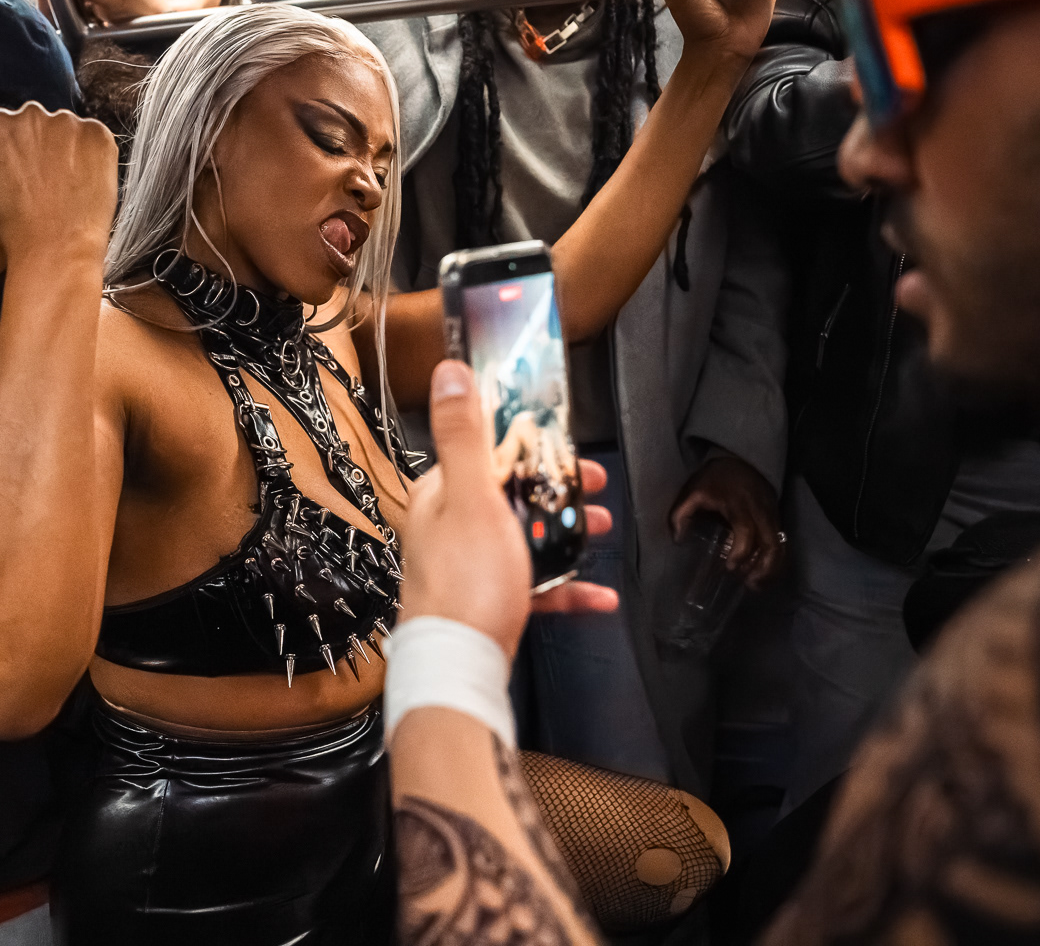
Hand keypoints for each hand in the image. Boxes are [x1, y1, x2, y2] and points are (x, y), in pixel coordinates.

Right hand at [0, 103, 117, 268]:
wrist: (55, 247)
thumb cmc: (15, 229)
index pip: (4, 125)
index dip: (12, 150)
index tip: (21, 170)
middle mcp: (31, 115)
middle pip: (36, 123)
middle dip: (39, 146)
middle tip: (45, 181)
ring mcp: (67, 122)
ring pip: (66, 130)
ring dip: (67, 150)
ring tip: (66, 186)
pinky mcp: (98, 134)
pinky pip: (95, 138)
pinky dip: (93, 156)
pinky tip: (84, 183)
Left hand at [400, 362, 617, 657]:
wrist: (461, 665)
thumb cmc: (464, 585)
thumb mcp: (472, 497)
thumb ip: (466, 436)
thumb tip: (449, 374)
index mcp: (441, 496)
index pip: (485, 452)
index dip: (528, 444)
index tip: (565, 444)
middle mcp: (450, 528)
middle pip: (511, 494)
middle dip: (556, 489)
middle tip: (592, 488)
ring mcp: (470, 567)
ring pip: (525, 537)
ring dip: (566, 531)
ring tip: (599, 528)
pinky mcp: (489, 602)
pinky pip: (536, 585)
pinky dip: (568, 585)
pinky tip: (597, 592)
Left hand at [669, 454, 784, 588]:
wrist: (742, 460)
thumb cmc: (716, 478)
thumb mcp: (694, 490)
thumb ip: (682, 514)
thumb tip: (678, 540)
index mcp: (739, 506)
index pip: (746, 533)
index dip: (740, 552)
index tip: (729, 567)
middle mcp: (761, 513)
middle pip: (771, 544)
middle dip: (763, 568)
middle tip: (747, 583)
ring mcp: (773, 517)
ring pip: (780, 546)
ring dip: (771, 568)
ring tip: (756, 585)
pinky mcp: (778, 520)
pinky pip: (782, 544)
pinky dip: (776, 562)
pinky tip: (763, 574)